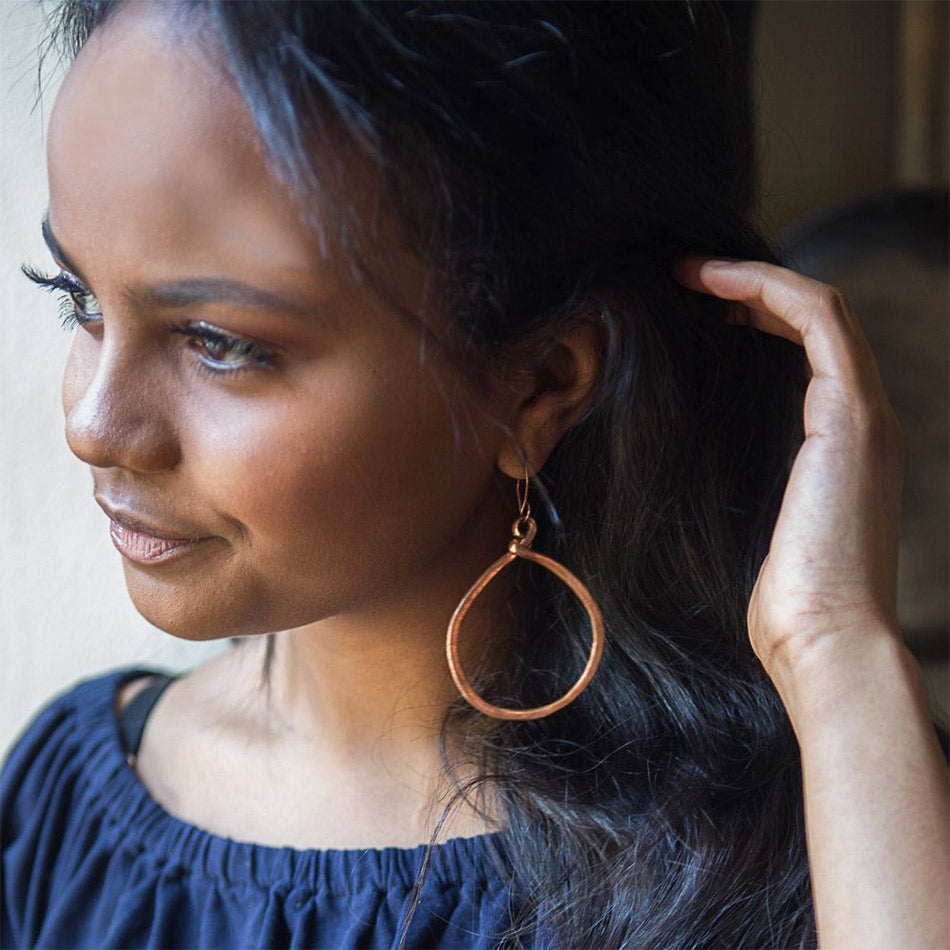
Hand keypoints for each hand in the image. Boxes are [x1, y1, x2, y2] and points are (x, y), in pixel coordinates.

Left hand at [674, 258, 904, 687]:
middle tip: (679, 284)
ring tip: (687, 273)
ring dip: (751, 281)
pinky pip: (819, 320)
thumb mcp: (742, 520)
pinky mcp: (854, 416)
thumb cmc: (778, 600)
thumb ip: (731, 476)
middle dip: (745, 294)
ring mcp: (863, 415)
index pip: (799, 354)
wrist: (823, 641)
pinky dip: (766, 289)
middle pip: (809, 325)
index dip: (746, 320)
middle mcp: (859, 420)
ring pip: (818, 310)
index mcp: (835, 446)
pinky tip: (710, 281)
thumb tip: (675, 453)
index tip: (685, 312)